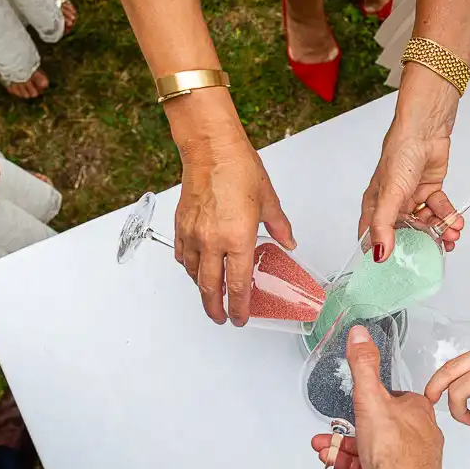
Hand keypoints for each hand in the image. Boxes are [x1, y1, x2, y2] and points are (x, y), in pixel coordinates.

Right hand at [176, 136, 293, 325]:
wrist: (211, 150)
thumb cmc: (239, 170)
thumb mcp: (268, 201)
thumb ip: (279, 227)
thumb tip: (288, 242)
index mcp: (238, 239)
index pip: (238, 286)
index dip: (240, 308)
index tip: (240, 318)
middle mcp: (213, 241)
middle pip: (211, 288)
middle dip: (216, 309)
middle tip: (221, 318)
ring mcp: (194, 235)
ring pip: (194, 274)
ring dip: (202, 289)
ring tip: (211, 295)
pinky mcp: (181, 226)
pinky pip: (182, 256)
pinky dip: (189, 267)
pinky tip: (196, 268)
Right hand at [310, 325, 443, 468]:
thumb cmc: (395, 451)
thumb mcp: (371, 398)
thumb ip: (363, 366)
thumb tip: (360, 335)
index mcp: (418, 411)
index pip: (393, 397)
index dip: (370, 399)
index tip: (353, 403)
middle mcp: (420, 435)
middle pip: (381, 425)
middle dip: (350, 429)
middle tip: (331, 432)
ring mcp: (413, 461)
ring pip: (376, 449)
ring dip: (346, 448)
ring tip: (325, 449)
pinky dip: (354, 465)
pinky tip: (337, 465)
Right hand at [359, 64, 462, 260]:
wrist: (426, 129)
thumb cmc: (400, 152)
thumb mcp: (390, 194)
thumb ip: (384, 226)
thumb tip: (380, 254)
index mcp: (375, 204)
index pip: (374, 236)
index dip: (383, 252)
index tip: (396, 269)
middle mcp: (393, 203)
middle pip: (406, 232)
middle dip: (422, 243)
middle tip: (435, 252)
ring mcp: (412, 197)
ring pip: (426, 222)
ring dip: (440, 231)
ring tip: (451, 235)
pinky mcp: (430, 190)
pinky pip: (440, 210)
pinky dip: (449, 217)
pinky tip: (456, 222)